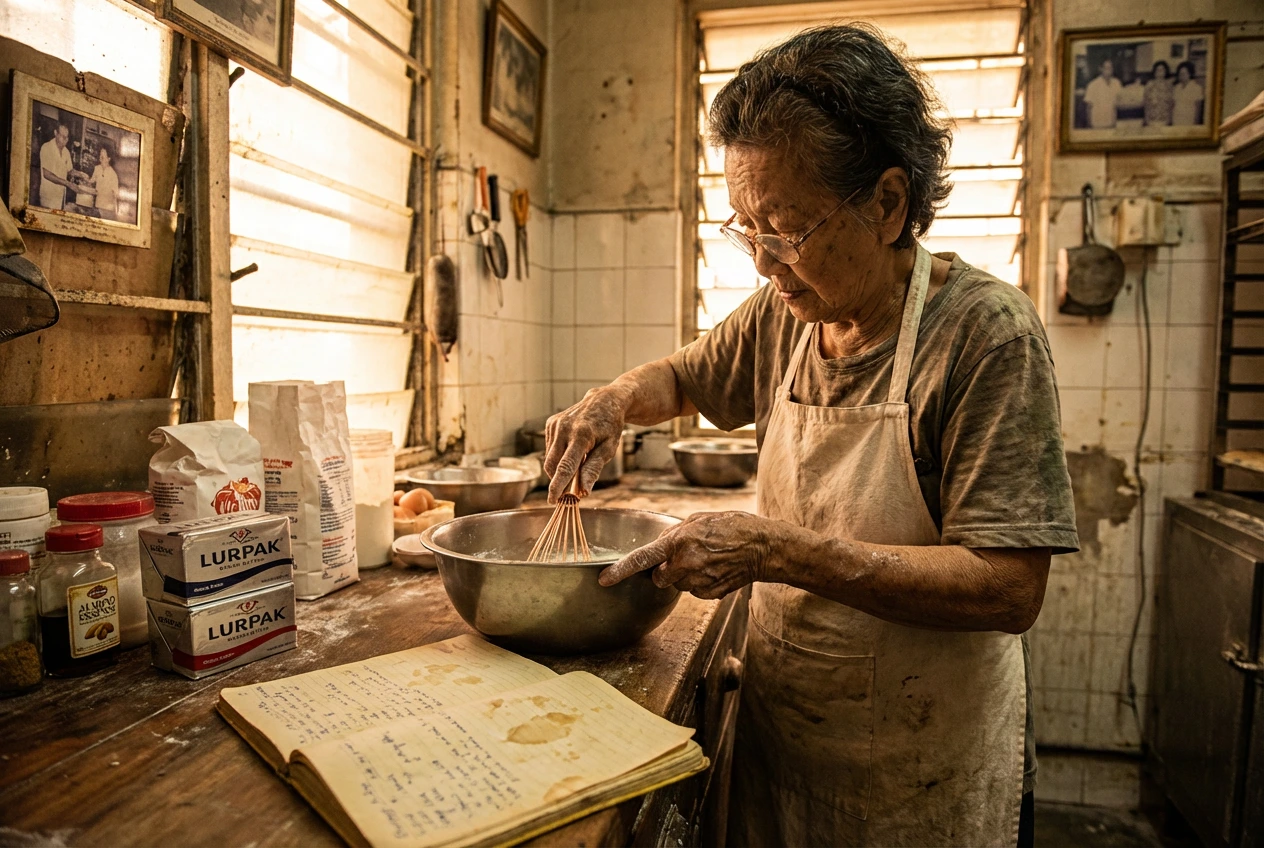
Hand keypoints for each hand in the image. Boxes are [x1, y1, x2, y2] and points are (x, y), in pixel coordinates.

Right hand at [543, 387, 627, 501]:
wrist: (605, 400)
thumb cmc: (610, 426)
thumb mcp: (609, 448)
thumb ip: (594, 469)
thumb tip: (583, 491)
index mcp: (581, 435)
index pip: (565, 467)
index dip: (558, 486)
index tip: (552, 501)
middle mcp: (564, 428)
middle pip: (552, 465)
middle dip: (557, 481)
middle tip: (569, 492)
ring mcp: (555, 424)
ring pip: (549, 458)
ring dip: (559, 469)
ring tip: (578, 465)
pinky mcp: (551, 423)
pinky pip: (550, 449)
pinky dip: (558, 457)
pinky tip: (572, 451)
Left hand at [598, 511, 777, 599]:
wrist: (763, 547)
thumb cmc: (733, 527)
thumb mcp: (698, 519)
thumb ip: (673, 534)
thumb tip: (658, 547)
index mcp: (680, 542)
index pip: (643, 558)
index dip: (621, 570)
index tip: (604, 579)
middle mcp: (686, 564)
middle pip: (660, 577)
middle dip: (666, 570)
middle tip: (687, 556)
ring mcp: (698, 582)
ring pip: (678, 585)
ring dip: (685, 576)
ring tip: (708, 560)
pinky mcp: (710, 594)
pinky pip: (694, 592)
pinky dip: (700, 584)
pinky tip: (716, 570)